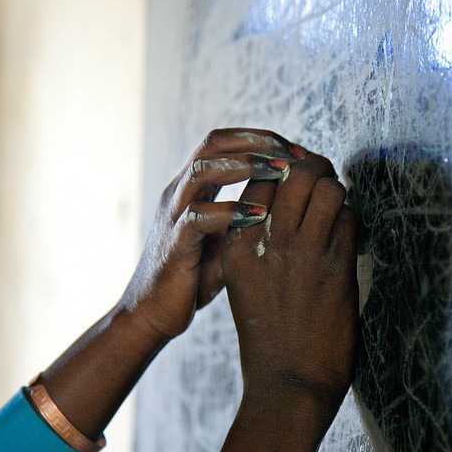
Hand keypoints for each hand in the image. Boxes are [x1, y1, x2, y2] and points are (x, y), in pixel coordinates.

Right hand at [120, 128, 304, 340]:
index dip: (262, 139)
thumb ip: (249, 216)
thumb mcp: (228, 239)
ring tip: (280, 173)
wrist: (153, 313)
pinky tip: (260, 216)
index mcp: (193, 187)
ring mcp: (173, 215)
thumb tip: (296, 205)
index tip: (299, 152)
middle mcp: (179, 192)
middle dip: (257, 142)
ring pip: (202, 170)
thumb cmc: (194, 276)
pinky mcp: (173, 244)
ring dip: (244, 165)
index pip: (225, 141)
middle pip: (214, 143)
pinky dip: (230, 212)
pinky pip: (197, 216)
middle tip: (294, 155)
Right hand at [222, 152, 358, 411]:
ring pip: (326, 186)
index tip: (299, 168)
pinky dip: (352, 218)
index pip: (261, 176)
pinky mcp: (334, 266)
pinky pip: (349, 218)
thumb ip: (256, 240)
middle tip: (324, 177)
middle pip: (296, 170)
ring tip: (337, 206)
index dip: (286, 164)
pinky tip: (348, 234)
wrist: (286, 383)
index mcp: (236, 243)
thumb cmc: (266, 334)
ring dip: (337, 190)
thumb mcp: (243, 281)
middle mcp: (264, 239)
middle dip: (315, 166)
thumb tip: (285, 202)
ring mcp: (300, 251)